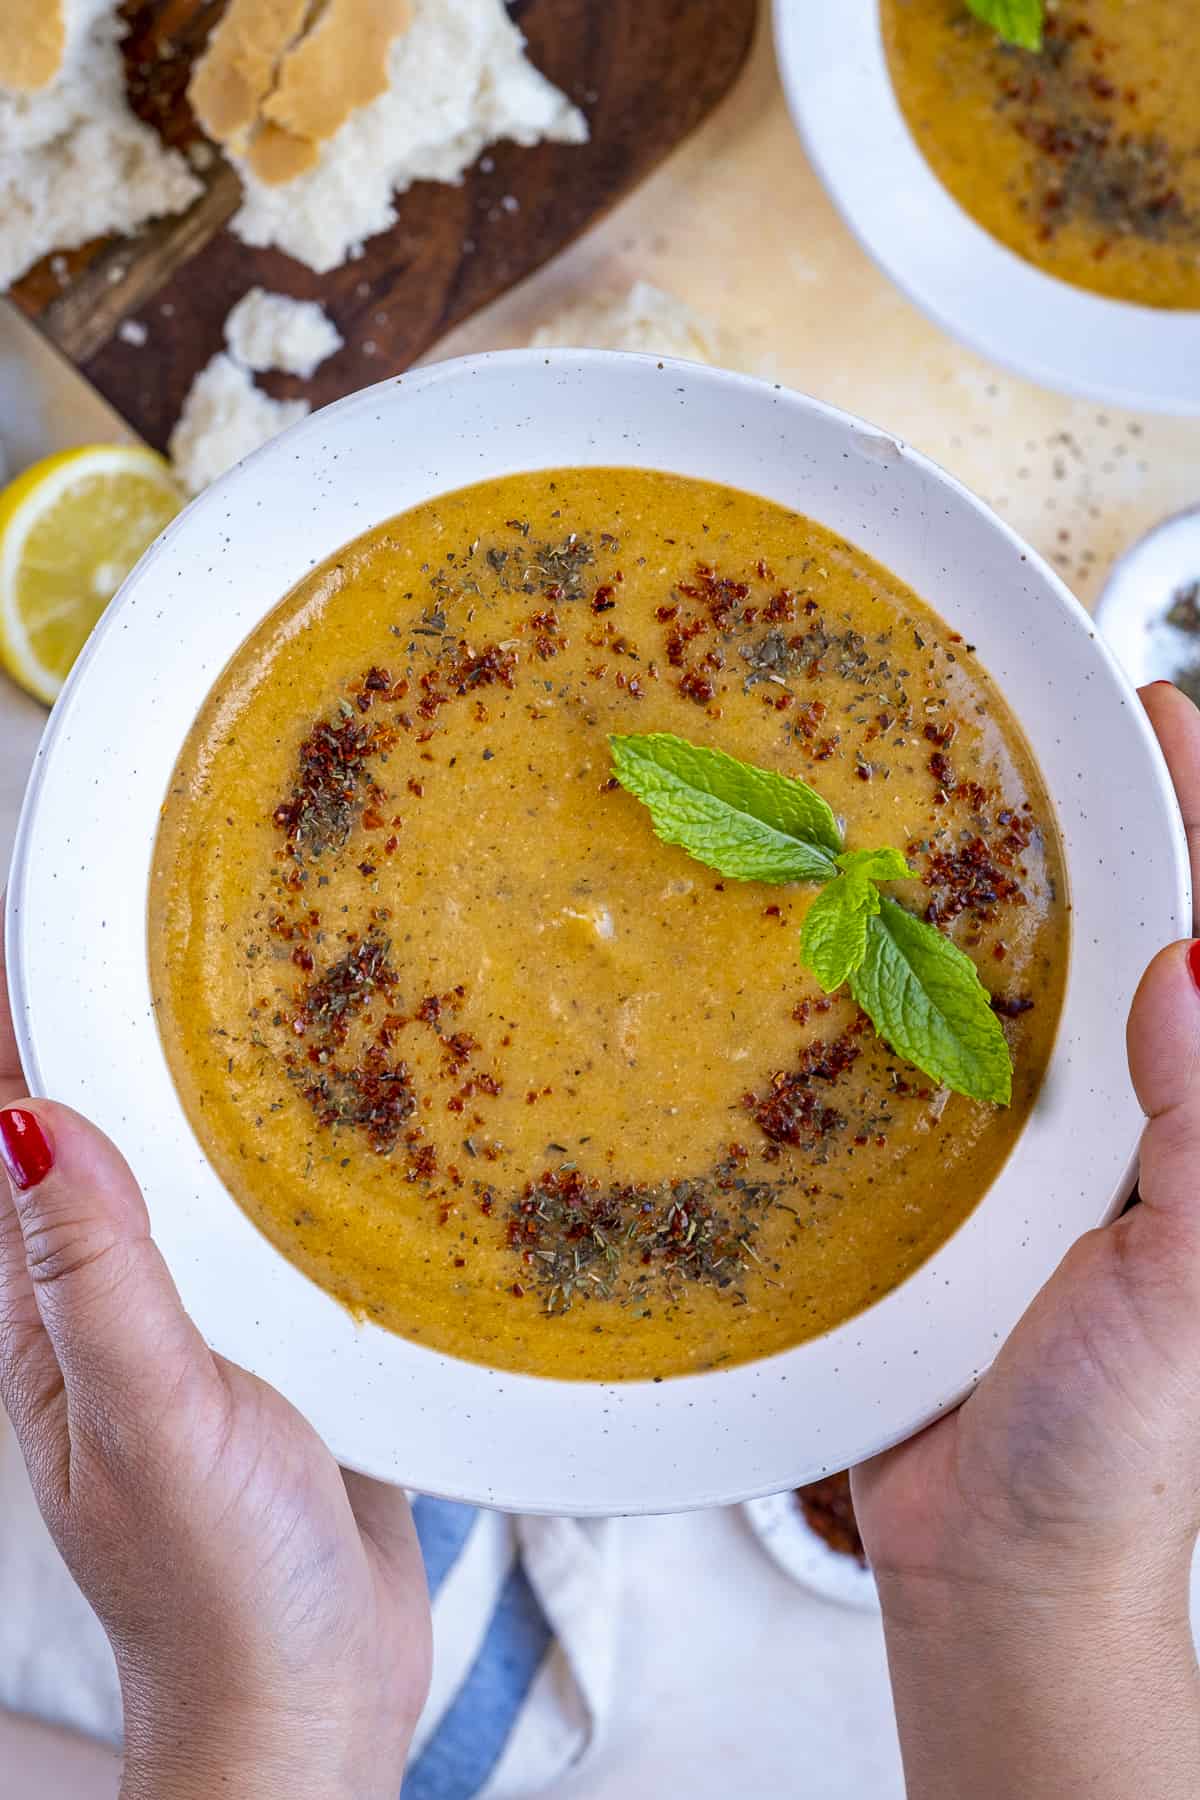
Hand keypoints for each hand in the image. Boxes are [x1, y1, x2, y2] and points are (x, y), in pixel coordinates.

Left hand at [0, 942, 430, 1797]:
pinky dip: (283, 1151)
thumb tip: (31, 1117)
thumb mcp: (150, 1422)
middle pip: (96, 1123)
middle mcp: (110, 1297)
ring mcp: (193, 1314)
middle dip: (111, 1018)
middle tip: (168, 912)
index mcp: (49, 1310)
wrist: (312, 1697)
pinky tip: (338, 1112)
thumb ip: (96, 1276)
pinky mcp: (273, 1335)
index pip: (12, 1127)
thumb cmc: (216, 1590)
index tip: (52, 912)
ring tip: (258, 973)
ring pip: (189, 1162)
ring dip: (205, 1074)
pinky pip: (266, 1217)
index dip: (19, 1019)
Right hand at [854, 681, 1199, 1797]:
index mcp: (1193, 1115)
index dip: (1190, 812)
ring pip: (994, 975)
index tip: (1146, 709)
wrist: (990, 1558)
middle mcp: (1114, 1104)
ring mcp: (1018, 1134)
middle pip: (1102, 923)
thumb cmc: (1110, 1446)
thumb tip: (1193, 969)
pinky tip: (817, 940)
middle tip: (1002, 718)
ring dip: (960, 883)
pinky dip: (869, 983)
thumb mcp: (1188, 1292)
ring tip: (898, 791)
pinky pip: (901, 1054)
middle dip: (1070, 817)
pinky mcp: (925, 1171)